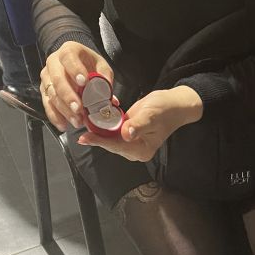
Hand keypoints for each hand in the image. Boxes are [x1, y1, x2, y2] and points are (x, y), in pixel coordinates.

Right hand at [40, 42, 113, 131]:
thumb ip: (105, 79)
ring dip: (64, 110)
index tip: (84, 82)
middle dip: (69, 96)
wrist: (75, 62)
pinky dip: (55, 116)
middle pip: (57, 79)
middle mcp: (53, 62)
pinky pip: (47, 104)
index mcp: (68, 50)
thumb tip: (110, 100)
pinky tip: (64, 125)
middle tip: (79, 109)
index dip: (75, 70)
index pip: (69, 58)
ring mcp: (46, 77)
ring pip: (52, 94)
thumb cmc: (89, 64)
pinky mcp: (44, 90)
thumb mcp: (101, 66)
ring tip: (77, 121)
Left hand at [77, 86, 202, 161]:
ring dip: (98, 132)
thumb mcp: (151, 115)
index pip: (116, 146)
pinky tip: (94, 122)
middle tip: (80, 129)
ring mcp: (132, 143)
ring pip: (110, 140)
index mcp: (142, 150)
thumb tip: (126, 134)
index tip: (85, 137)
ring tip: (84, 125)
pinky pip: (113, 133)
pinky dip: (104, 128)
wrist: (174, 104)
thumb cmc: (165, 109)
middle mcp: (135, 151)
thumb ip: (138, 125)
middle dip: (96, 137)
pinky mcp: (128, 135)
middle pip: (111, 145)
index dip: (100, 141)